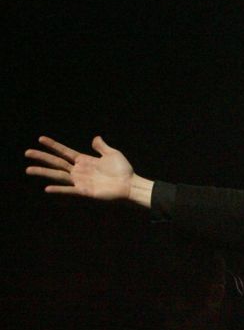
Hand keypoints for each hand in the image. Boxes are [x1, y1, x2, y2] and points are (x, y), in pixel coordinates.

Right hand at [25, 136, 150, 205]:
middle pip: (56, 162)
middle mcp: (79, 170)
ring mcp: (80, 181)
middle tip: (27, 152)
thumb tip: (95, 137)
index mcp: (84, 160)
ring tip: (28, 169)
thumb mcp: (112, 154)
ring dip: (43, 172)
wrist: (130, 185)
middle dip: (42, 157)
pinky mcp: (84, 191)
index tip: (40, 139)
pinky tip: (47, 188)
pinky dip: (59, 189)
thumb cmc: (123, 170)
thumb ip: (101, 147)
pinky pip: (69, 190)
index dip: (53, 145)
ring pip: (57, 175)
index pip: (64, 151)